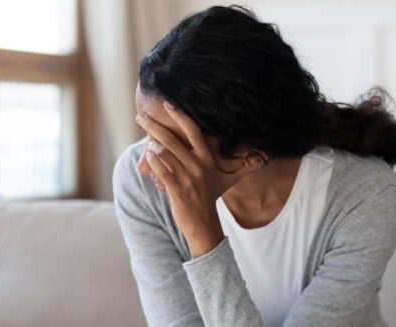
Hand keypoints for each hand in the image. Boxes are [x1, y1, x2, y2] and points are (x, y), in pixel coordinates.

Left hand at [136, 102, 235, 256]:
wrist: (204, 224)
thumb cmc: (210, 198)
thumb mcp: (224, 180)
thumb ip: (232, 166)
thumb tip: (255, 158)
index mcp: (208, 159)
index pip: (194, 131)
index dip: (180, 115)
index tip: (167, 103)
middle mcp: (199, 165)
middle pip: (172, 139)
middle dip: (153, 125)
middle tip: (140, 115)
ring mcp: (188, 177)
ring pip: (164, 153)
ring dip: (151, 145)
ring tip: (145, 141)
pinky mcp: (178, 189)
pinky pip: (161, 170)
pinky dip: (152, 161)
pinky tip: (148, 156)